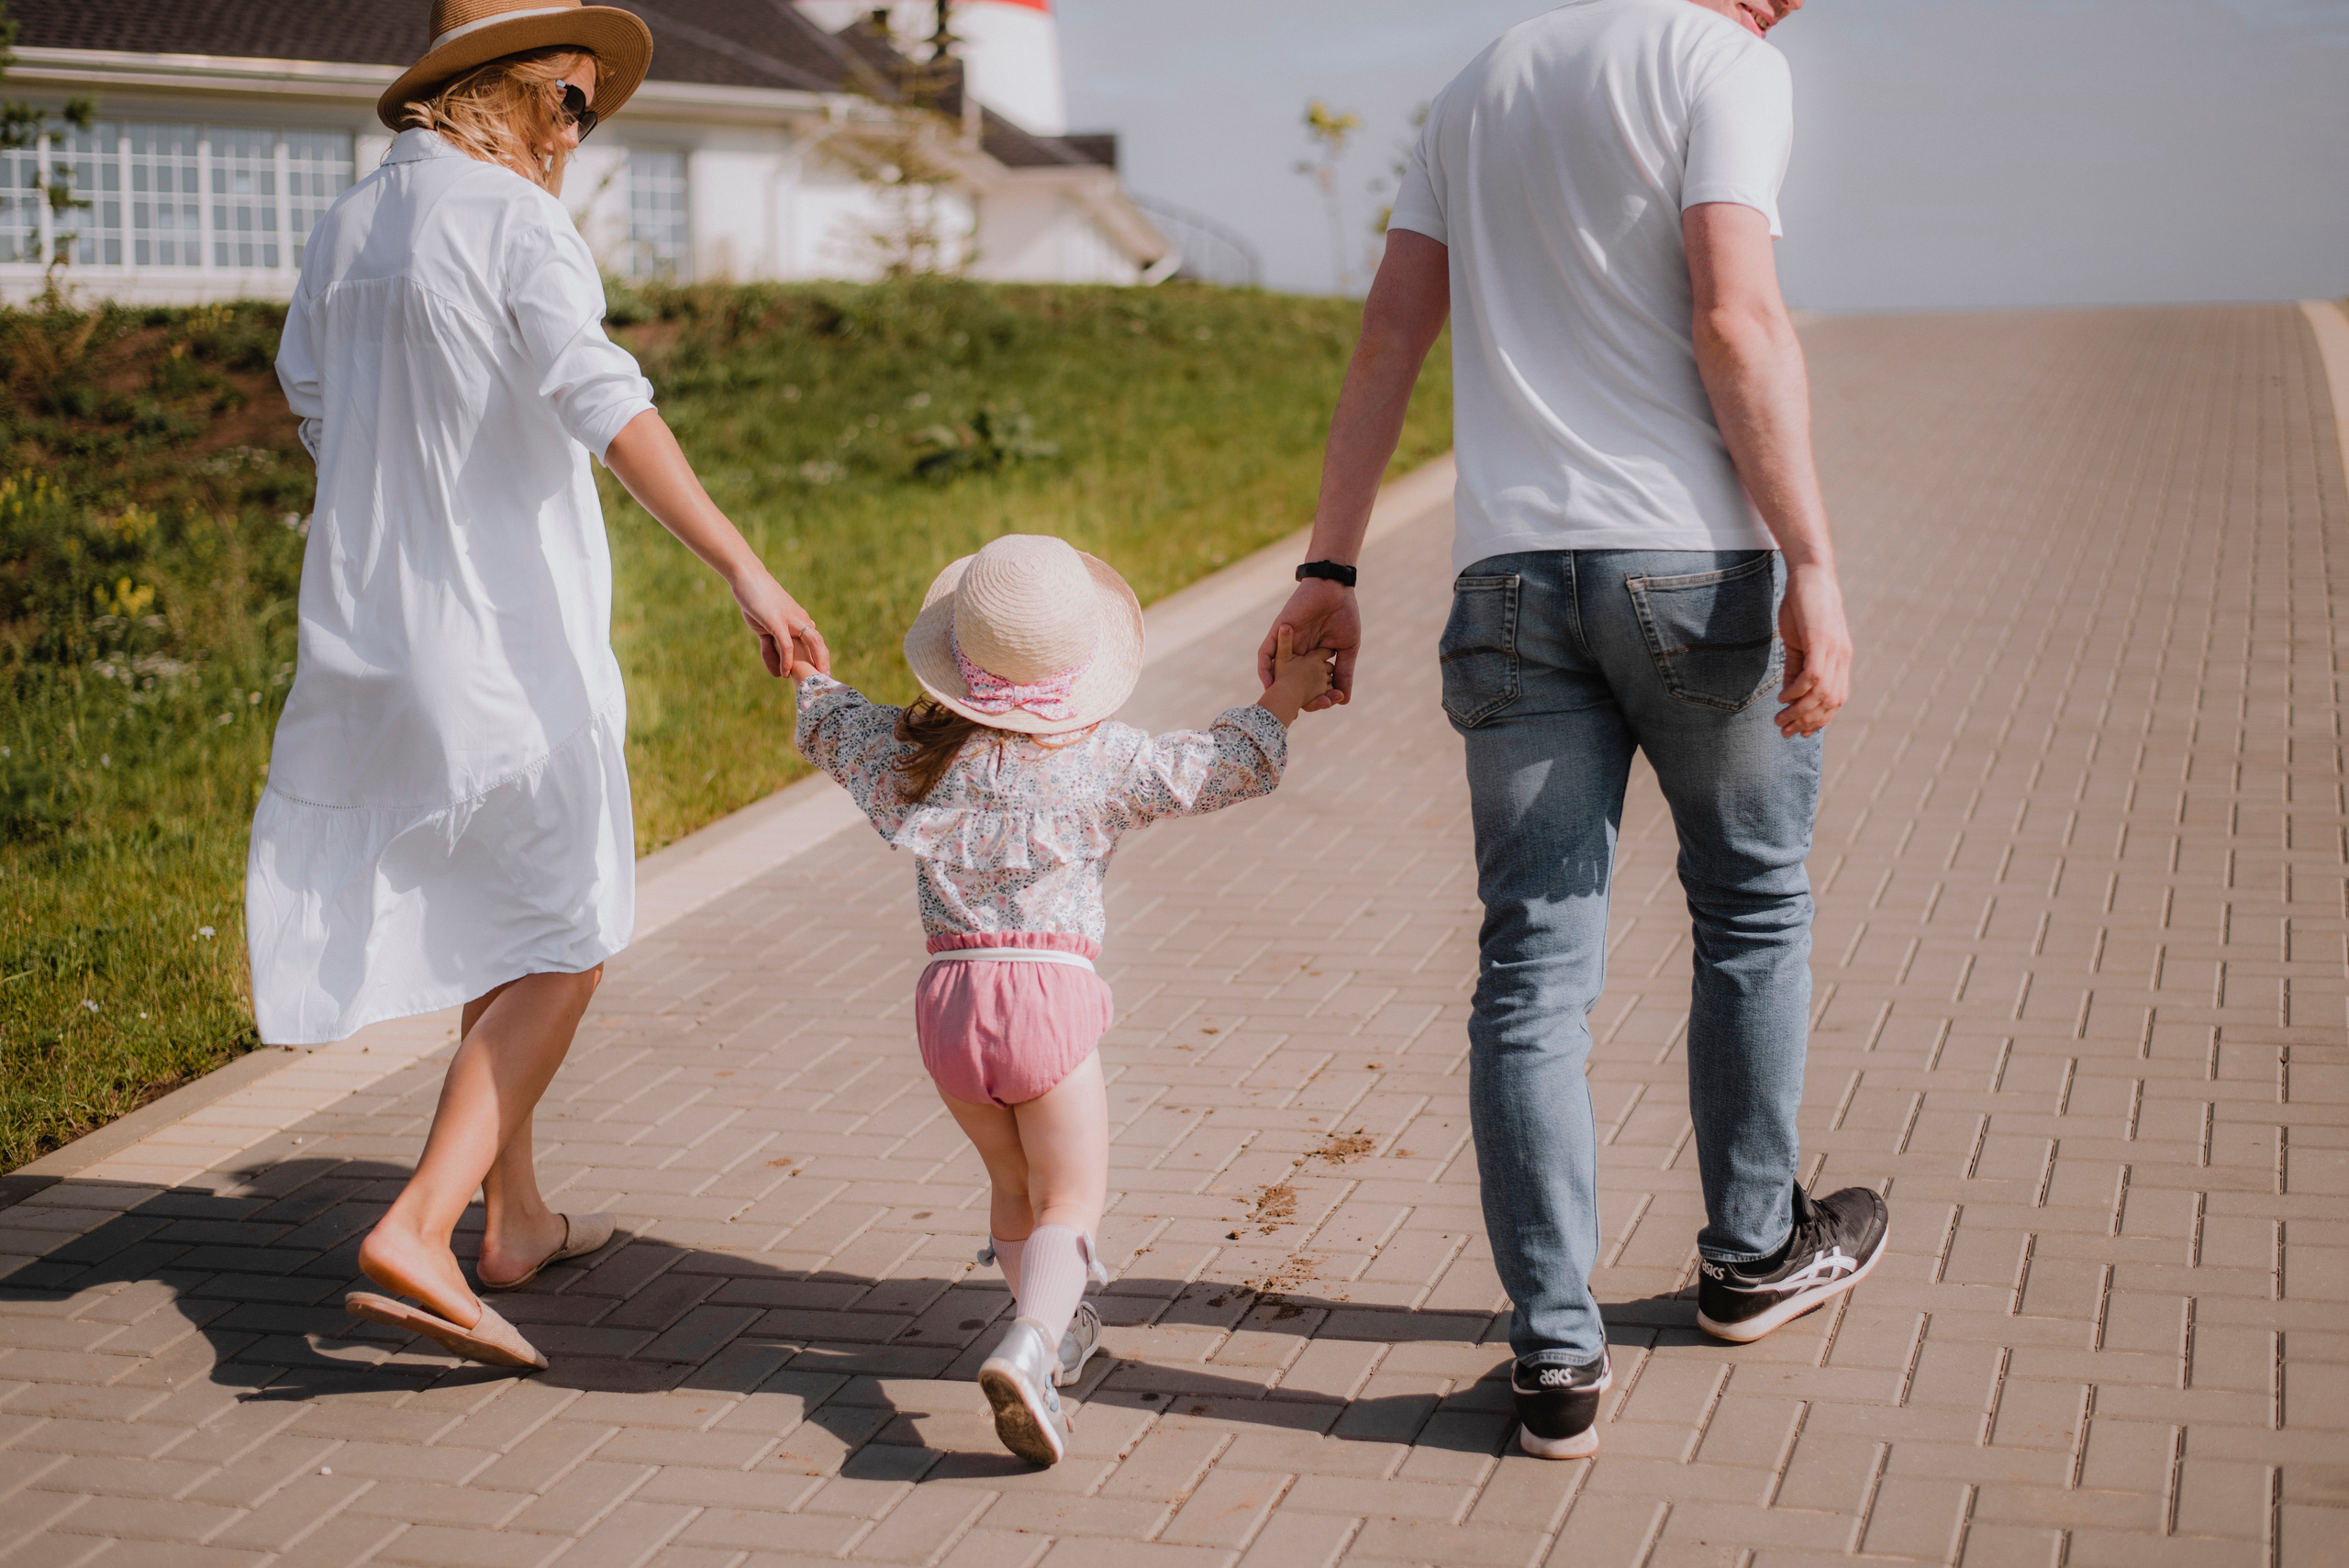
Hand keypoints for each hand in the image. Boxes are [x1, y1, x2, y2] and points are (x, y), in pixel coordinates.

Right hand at [730, 567, 828, 679]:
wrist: (747, 576)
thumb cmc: (756, 600)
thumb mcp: (766, 626)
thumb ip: (772, 648)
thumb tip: (777, 672)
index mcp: (799, 619)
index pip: (816, 640)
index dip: (821, 658)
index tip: (822, 675)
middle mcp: (799, 618)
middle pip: (819, 642)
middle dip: (824, 661)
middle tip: (825, 679)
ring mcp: (789, 619)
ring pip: (812, 641)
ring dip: (817, 660)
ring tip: (815, 678)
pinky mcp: (776, 621)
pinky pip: (786, 645)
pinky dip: (787, 661)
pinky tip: (784, 673)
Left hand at [1256, 578, 1358, 711]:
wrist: (1335, 587)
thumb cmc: (1344, 614)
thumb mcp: (1347, 649)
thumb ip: (1344, 673)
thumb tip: (1344, 700)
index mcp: (1312, 658)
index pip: (1309, 683)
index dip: (1316, 696)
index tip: (1326, 706)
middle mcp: (1297, 653)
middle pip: (1291, 682)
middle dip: (1295, 698)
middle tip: (1301, 713)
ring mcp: (1286, 644)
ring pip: (1276, 672)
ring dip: (1277, 689)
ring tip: (1278, 706)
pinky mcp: (1278, 633)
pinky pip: (1265, 654)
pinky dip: (1265, 669)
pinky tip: (1268, 684)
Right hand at [1776, 561, 1849, 736]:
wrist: (1811, 574)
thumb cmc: (1804, 605)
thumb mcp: (1799, 641)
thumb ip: (1796, 667)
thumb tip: (1789, 694)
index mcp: (1840, 659)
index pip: (1836, 700)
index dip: (1819, 720)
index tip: (1799, 732)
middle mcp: (1842, 658)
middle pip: (1830, 703)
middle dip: (1807, 722)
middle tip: (1785, 731)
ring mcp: (1834, 650)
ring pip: (1821, 695)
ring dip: (1799, 712)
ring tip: (1780, 720)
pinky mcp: (1821, 641)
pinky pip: (1813, 677)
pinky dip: (1797, 692)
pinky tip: (1782, 698)